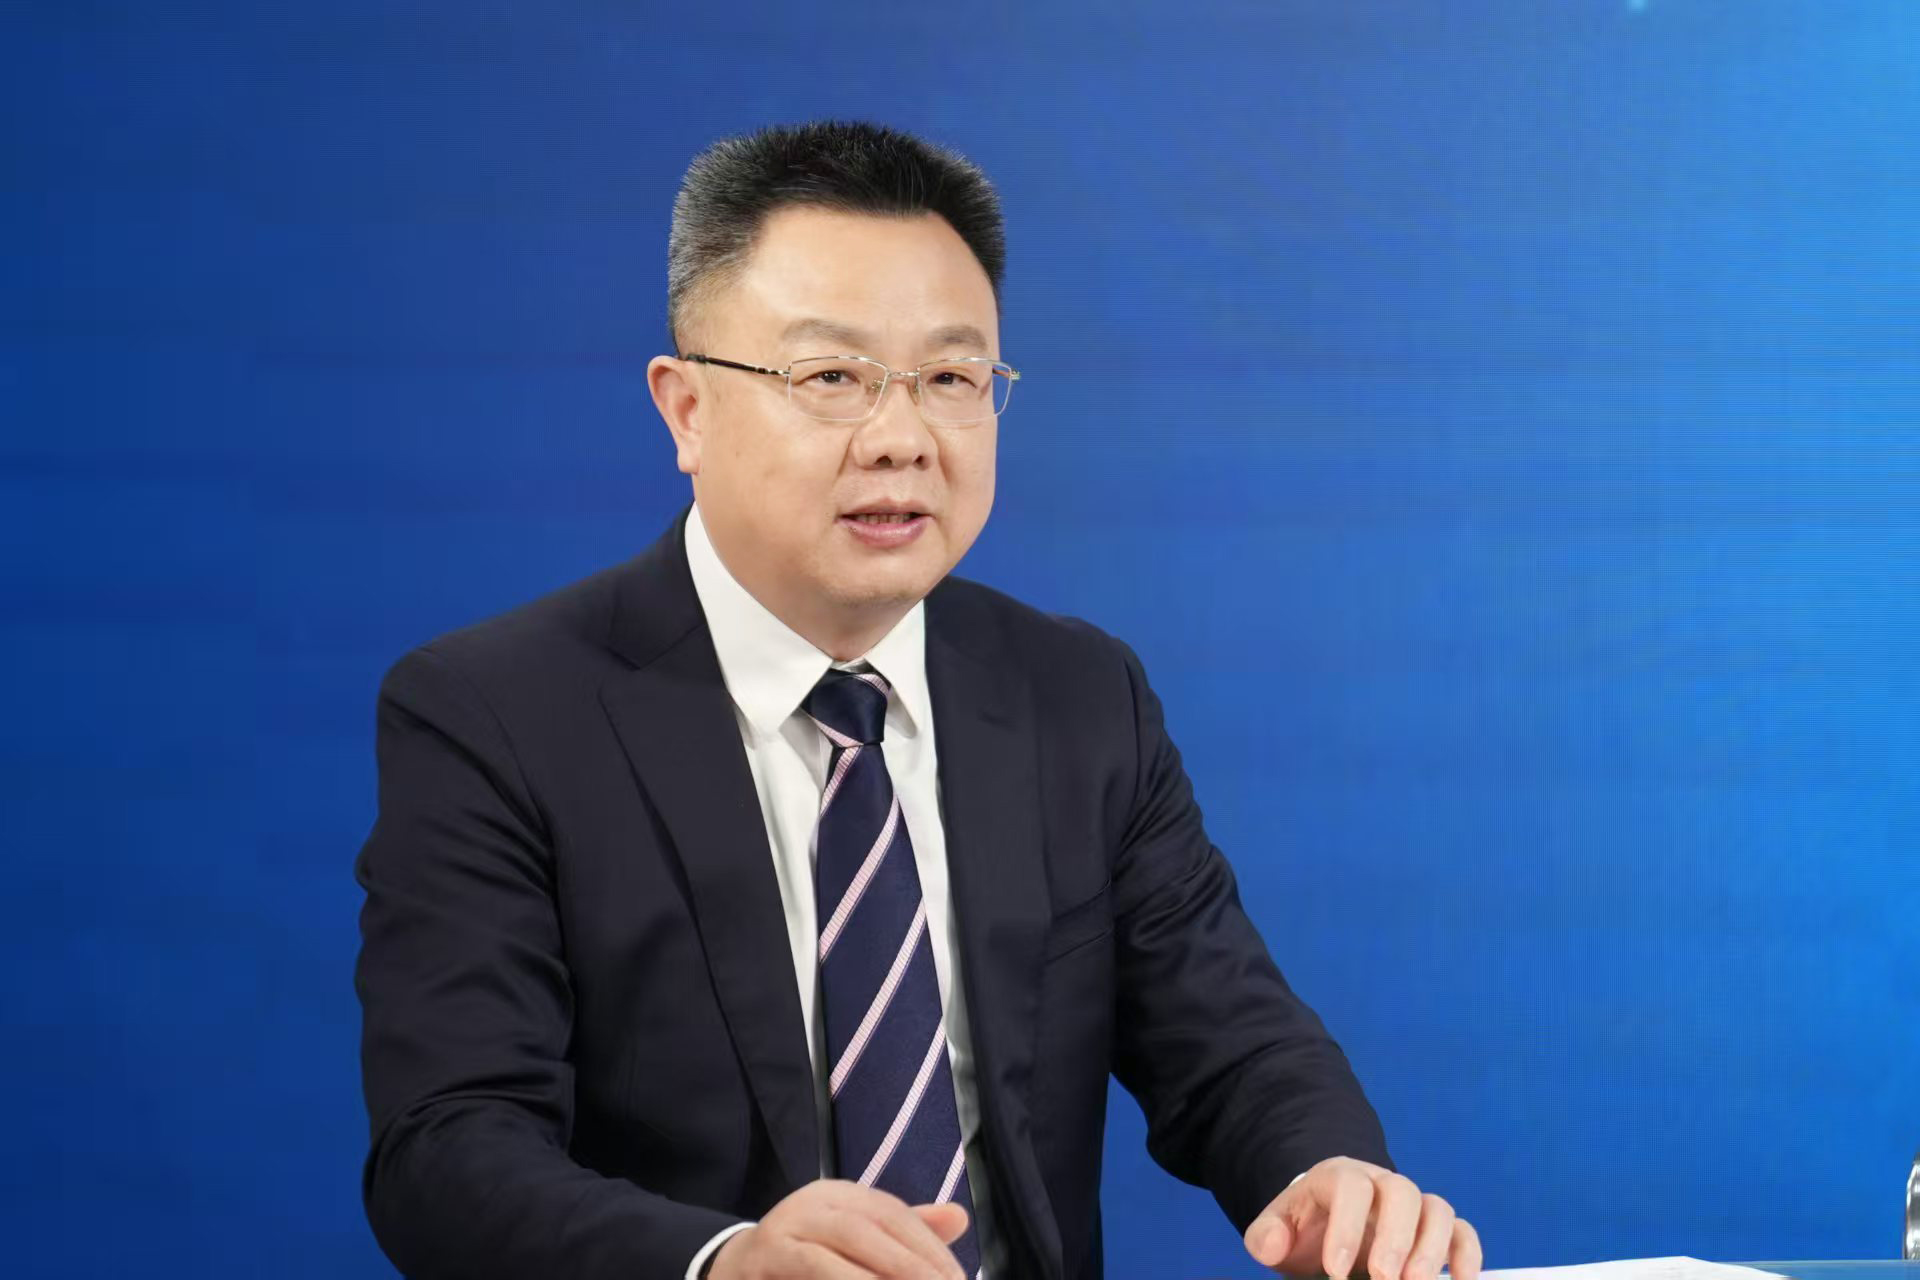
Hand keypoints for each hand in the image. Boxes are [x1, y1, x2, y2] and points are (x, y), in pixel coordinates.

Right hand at [707, 1178, 969, 1279]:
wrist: (733, 1271)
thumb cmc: (805, 1258)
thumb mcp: (855, 1241)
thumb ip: (904, 1232)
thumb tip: (961, 1216)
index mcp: (839, 1195)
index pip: (892, 1214)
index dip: (928, 1247)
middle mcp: (810, 1203)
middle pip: (869, 1227)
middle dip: (910, 1264)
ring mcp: (781, 1230)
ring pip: (835, 1251)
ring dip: (876, 1276)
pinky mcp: (762, 1257)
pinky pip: (806, 1269)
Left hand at [1242, 1156, 1480, 1279]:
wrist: (1325, 1230)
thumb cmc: (1303, 1232)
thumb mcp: (1275, 1232)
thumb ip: (1266, 1236)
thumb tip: (1273, 1244)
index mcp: (1337, 1178)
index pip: (1349, 1187)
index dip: (1346, 1228)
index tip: (1335, 1273)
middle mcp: (1380, 1184)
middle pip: (1401, 1191)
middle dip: (1396, 1238)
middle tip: (1383, 1279)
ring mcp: (1412, 1206)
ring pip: (1436, 1209)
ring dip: (1432, 1250)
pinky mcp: (1436, 1230)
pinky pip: (1462, 1231)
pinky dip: (1467, 1255)